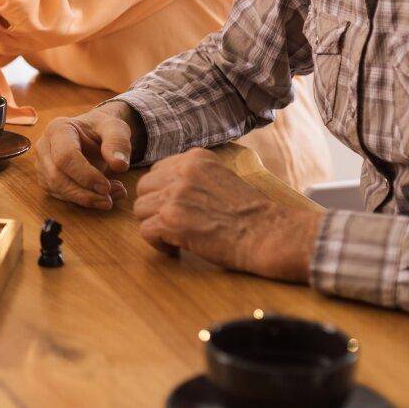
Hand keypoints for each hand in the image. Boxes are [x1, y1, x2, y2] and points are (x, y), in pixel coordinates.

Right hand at [36, 103, 139, 208]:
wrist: (92, 133)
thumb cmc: (101, 129)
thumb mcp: (115, 128)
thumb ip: (118, 143)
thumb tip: (120, 165)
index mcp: (58, 129)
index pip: (65, 156)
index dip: (85, 175)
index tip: (106, 187)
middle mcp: (44, 146)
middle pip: (56, 177)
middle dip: (84, 193)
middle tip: (109, 200)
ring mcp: (42, 164)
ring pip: (57, 189)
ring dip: (84, 199)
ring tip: (110, 198)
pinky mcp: (46, 178)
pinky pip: (60, 196)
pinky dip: (81, 201)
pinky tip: (100, 197)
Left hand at [132, 149, 321, 281]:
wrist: (268, 234)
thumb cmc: (251, 213)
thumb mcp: (221, 178)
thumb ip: (194, 177)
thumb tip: (165, 187)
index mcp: (196, 158)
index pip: (158, 171)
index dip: (163, 193)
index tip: (178, 208)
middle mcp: (182, 171)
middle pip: (144, 188)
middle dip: (154, 208)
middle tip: (173, 224)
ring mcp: (175, 195)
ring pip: (141, 209)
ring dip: (155, 225)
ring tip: (176, 237)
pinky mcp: (171, 220)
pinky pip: (145, 231)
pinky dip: (158, 244)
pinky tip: (177, 249)